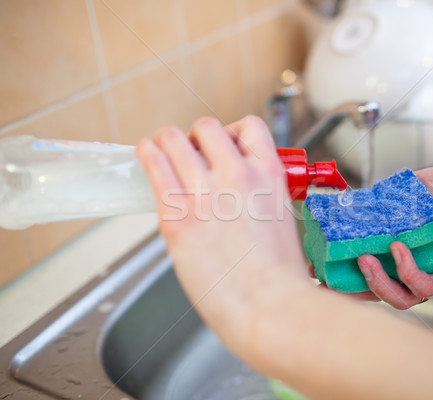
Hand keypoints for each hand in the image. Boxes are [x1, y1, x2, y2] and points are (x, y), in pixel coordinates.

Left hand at [136, 116, 310, 349]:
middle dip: (196, 137)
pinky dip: (146, 153)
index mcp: (270, 174)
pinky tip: (146, 156)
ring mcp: (206, 194)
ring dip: (166, 140)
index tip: (222, 145)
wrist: (269, 306)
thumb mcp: (281, 218)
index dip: (232, 132)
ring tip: (162, 149)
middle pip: (206, 127)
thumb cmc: (279, 274)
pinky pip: (154, 164)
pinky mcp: (177, 216)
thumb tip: (235, 190)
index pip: (249, 126)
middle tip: (189, 153)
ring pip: (173, 138)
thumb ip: (259, 194)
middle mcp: (238, 175)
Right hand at [343, 164, 432, 308]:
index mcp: (403, 251)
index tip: (319, 268)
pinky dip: (407, 270)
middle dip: (352, 291)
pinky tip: (398, 248)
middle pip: (379, 294)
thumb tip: (352, 201)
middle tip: (330, 277)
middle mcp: (417, 267)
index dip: (344, 275)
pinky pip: (427, 285)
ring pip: (401, 299)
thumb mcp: (411, 190)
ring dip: (377, 283)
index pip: (369, 272)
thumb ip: (383, 199)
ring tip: (365, 260)